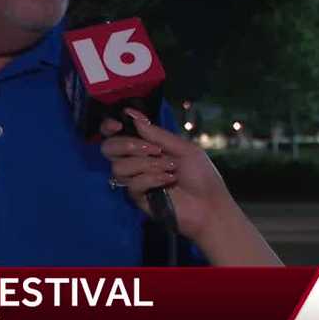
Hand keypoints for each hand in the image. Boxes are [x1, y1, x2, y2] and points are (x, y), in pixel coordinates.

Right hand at [100, 109, 237, 242]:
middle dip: (128, 145)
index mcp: (146, 146)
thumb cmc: (200, 174)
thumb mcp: (183, 147)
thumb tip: (133, 116)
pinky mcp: (138, 198)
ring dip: (146, 164)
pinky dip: (151, 179)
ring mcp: (136, 180)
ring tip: (169, 168)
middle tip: (153, 149)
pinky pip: (133, 184)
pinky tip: (169, 180)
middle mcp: (137, 161)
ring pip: (119, 167)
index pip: (116, 135)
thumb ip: (157, 134)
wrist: (209, 204)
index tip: (118, 124)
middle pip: (109, 148)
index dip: (109, 127)